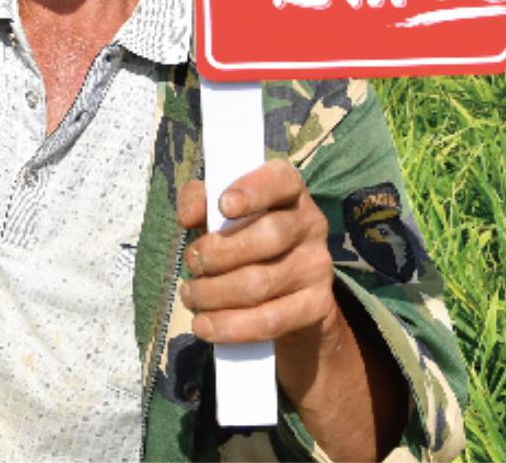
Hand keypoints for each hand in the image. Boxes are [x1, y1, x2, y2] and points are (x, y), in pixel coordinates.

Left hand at [177, 160, 403, 458]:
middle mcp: (311, 225)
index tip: (222, 205)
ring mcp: (318, 267)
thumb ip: (200, 201)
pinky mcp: (316, 307)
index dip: (253, 190)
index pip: (281, 180)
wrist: (287, 299)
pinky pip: (269, 320)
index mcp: (290, 192)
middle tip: (192, 263)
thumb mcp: (222, 215)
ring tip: (190, 295)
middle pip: (268, 236)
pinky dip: (229, 326)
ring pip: (259, 283)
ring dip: (212, 293)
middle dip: (217, 253)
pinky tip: (204, 326)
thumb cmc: (244, 242)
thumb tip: (187, 215)